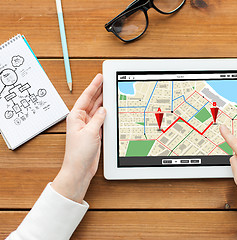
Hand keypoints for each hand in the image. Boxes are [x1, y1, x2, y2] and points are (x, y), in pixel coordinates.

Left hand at [52, 74, 105, 202]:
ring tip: (111, 91)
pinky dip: (106, 113)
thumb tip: (103, 109)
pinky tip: (111, 108)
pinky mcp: (94, 133)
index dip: (94, 86)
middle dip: (99, 90)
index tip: (100, 77)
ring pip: (97, 109)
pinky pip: (101, 119)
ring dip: (104, 101)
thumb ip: (98, 118)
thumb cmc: (79, 153)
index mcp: (76, 116)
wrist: (80, 168)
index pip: (86, 97)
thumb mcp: (90, 132)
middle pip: (92, 101)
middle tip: (107, 80)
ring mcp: (88, 126)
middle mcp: (81, 119)